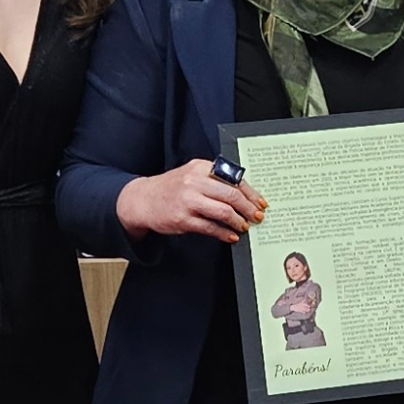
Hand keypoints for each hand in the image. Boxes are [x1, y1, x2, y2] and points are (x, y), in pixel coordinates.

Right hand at [118, 160, 268, 240]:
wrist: (143, 199)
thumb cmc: (172, 188)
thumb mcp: (192, 175)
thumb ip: (215, 180)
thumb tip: (245, 195)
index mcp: (201, 167)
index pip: (234, 179)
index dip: (251, 193)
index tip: (260, 203)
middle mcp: (195, 182)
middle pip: (231, 195)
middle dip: (248, 208)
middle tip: (257, 217)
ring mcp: (188, 201)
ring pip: (223, 211)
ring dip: (238, 221)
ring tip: (244, 227)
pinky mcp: (182, 219)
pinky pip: (210, 227)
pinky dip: (224, 233)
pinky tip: (231, 236)